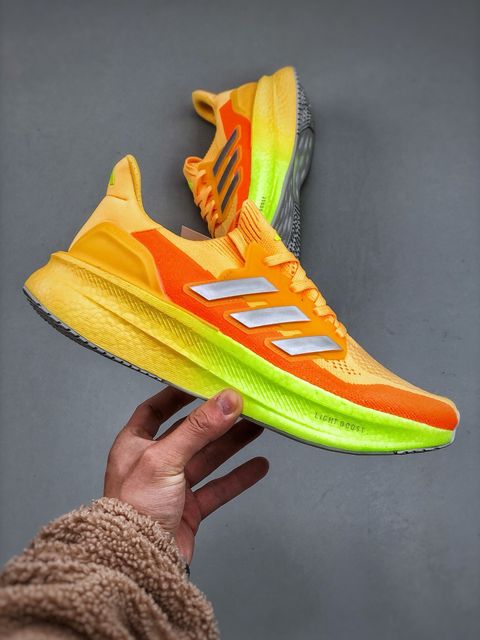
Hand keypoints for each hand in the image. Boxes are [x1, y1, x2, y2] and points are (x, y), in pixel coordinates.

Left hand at [104, 387, 267, 562]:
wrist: (136, 564)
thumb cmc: (134, 509)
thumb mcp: (164, 458)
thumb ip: (198, 429)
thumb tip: (227, 400)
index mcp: (135, 445)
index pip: (155, 410)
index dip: (177, 395)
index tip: (202, 381)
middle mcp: (153, 463)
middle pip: (190, 433)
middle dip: (216, 420)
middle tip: (242, 404)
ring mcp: (172, 487)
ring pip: (207, 459)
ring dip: (232, 444)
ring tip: (258, 426)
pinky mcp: (188, 510)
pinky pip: (218, 488)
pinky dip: (238, 477)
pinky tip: (258, 466)